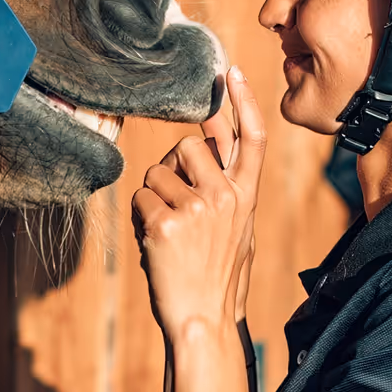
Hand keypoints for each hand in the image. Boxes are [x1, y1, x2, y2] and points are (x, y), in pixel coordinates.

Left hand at [134, 67, 268, 336]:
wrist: (203, 320)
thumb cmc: (214, 276)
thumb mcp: (236, 229)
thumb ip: (228, 187)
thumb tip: (208, 142)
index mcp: (246, 198)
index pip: (251, 138)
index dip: (242, 101)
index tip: (230, 71)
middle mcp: (226, 197)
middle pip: (190, 145)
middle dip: (173, 167)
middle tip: (175, 204)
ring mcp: (197, 209)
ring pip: (157, 173)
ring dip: (153, 198)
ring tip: (168, 234)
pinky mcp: (166, 223)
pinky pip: (140, 198)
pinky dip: (140, 219)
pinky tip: (156, 244)